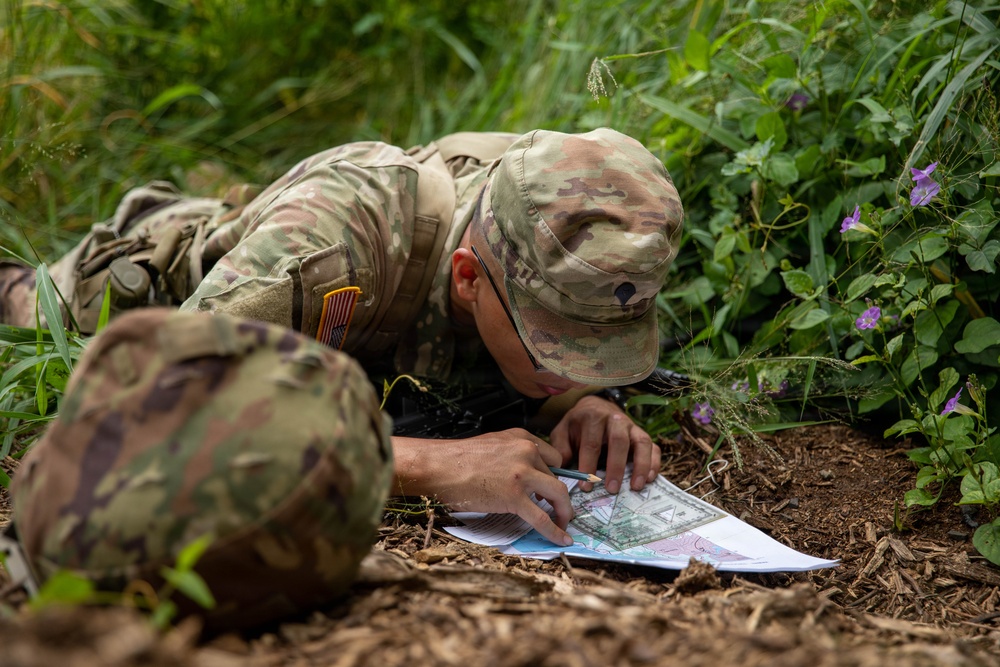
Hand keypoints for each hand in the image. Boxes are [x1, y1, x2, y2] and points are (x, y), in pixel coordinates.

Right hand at [391, 431, 574, 545]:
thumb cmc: (457, 459)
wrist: (439, 467)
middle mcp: (526, 451)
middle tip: (558, 509)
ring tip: (564, 523)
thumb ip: (513, 454)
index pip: (553, 457)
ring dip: (564, 512)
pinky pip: (542, 517)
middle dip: (558, 496)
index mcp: (521, 438)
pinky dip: (555, 530)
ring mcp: (522, 474)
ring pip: (558, 495)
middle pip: (557, 477)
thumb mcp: (493, 444)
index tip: (551, 489)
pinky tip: (561, 539)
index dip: (554, 475)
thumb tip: (523, 475)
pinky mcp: (514, 497)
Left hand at [548, 394, 659, 493]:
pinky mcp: (642, 433)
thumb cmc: (577, 425)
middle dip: (615, 466)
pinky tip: (650, 479)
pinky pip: (653, 446)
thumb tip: (563, 471)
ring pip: (641, 442)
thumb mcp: (563, 431)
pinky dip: (654, 463)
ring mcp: (631, 426)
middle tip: (611, 489)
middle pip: (619, 441)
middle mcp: (615, 419)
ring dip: (641, 465)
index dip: (588, 466)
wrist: (594, 407)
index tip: (586, 487)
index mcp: (592, 418)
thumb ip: (561, 449)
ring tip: (636, 487)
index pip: (591, 443)